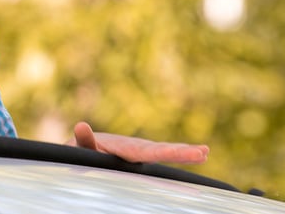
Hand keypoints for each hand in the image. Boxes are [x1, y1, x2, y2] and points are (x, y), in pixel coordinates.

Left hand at [69, 121, 208, 163]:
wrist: (82, 143)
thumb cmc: (81, 147)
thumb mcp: (79, 146)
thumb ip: (84, 140)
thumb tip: (80, 126)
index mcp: (124, 148)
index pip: (148, 152)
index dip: (168, 153)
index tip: (187, 152)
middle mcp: (136, 148)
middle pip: (161, 150)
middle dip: (182, 152)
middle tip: (204, 152)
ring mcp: (140, 152)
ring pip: (164, 152)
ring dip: (184, 153)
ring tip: (205, 152)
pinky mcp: (140, 157)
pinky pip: (161, 157)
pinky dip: (179, 156)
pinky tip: (199, 156)